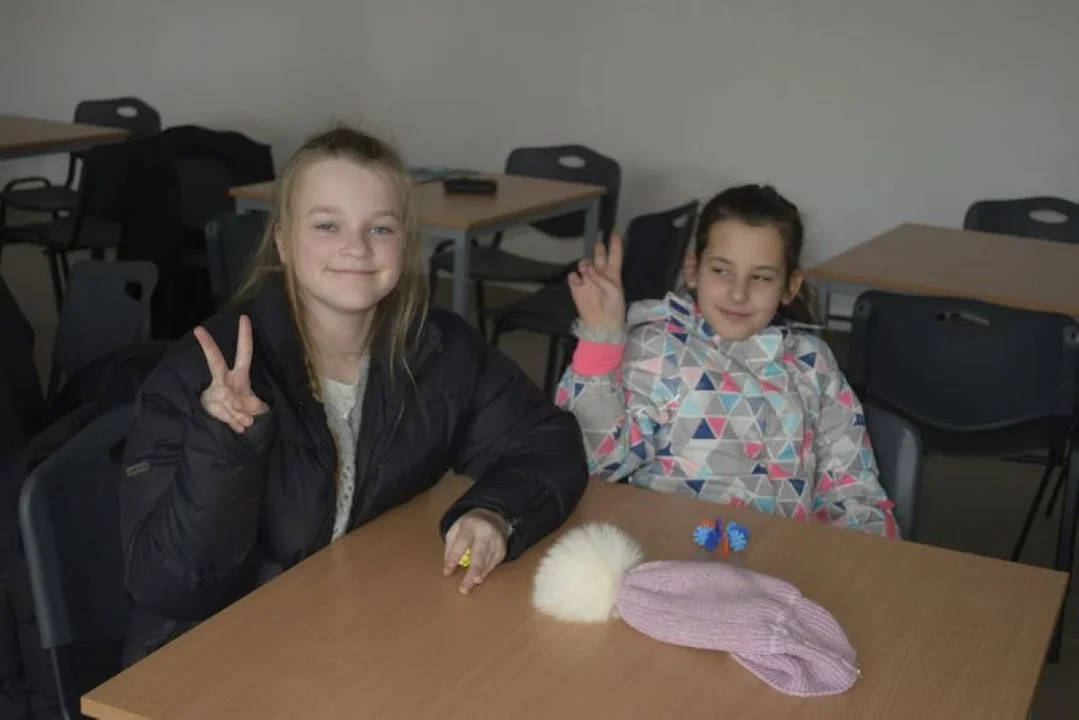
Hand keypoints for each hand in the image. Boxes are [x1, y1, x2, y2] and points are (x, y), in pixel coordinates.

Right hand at [193, 315, 268, 433]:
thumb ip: (255, 407)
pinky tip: (239, 425)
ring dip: (240, 415)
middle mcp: (225, 381)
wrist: (230, 425)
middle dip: (209, 347)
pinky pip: (228, 418)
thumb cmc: (245, 408)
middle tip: (198, 329)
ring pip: (228, 401)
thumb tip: (247, 419)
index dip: (245, 336)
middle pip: (215, 361)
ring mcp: (216, 393)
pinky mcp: (210, 407)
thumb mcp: (256, 407)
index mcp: (240, 376)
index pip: (244, 353)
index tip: (244, 317)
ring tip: (246, 421)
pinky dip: (237, 424)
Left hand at [442, 509, 508, 594]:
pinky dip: (486, 571)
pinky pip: (494, 563)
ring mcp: (496, 541)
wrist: (492, 516)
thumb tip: (447, 567)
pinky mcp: (502, 549)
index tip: (447, 571)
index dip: (455, 556)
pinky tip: (479, 579)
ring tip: (471, 585)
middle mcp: (486, 532)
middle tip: (465, 586)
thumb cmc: (469, 525)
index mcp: (471, 525)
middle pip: (479, 553)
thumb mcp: (456, 529)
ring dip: (479, 574)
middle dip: (473, 570)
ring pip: (488, 560)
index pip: (463, 541)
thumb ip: (450, 546)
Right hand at [568, 233, 624, 333]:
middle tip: (597, 245)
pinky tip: (578, 281)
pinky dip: (575, 276)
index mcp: (613, 274)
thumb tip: (586, 270)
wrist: (601, 325)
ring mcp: (587, 280)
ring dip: (585, 264)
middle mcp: (600, 274)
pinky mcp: (577, 288)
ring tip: (586, 270)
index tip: (613, 232)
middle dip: (597, 248)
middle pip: (598, 255)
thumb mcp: (614, 291)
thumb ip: (601, 278)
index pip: (614, 255)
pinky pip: (573, 276)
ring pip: (584, 263)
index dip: (614, 244)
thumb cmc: (613, 308)